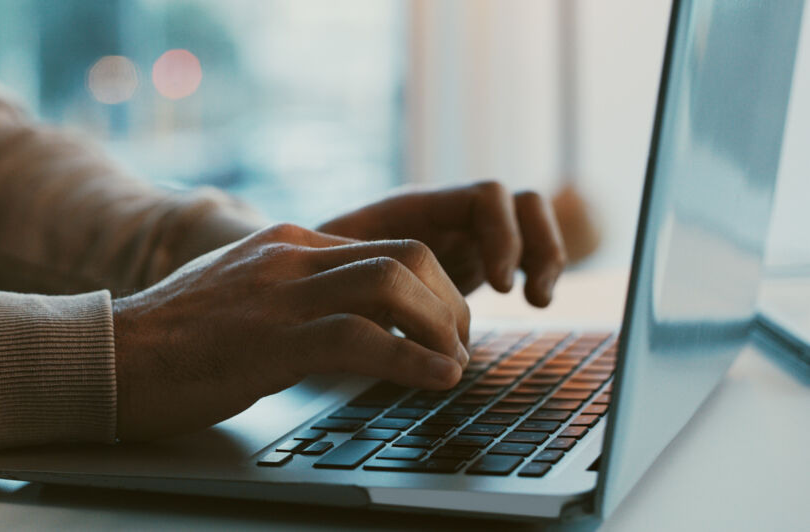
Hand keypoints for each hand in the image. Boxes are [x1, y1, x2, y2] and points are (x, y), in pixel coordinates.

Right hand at [113, 223, 470, 439]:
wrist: (108, 356)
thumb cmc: (172, 339)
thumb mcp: (241, 294)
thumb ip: (291, 291)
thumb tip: (344, 316)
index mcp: (287, 243)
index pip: (387, 245)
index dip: (433, 286)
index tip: (445, 325)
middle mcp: (290, 257)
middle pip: (406, 254)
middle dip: (449, 302)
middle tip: (458, 345)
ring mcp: (279, 295)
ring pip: (393, 285)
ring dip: (441, 327)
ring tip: (454, 364)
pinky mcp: (270, 340)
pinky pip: (363, 338)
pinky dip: (412, 360)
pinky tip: (436, 380)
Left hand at [317, 181, 566, 306]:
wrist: (304, 276)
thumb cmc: (311, 270)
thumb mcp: (331, 268)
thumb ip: (358, 271)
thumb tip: (375, 294)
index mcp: (415, 207)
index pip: (484, 197)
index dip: (502, 236)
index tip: (500, 286)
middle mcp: (446, 213)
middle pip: (519, 203)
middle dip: (535, 244)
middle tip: (524, 296)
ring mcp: (462, 234)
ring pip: (528, 222)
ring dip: (545, 255)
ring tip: (537, 300)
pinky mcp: (470, 260)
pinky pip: (522, 251)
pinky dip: (535, 270)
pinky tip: (531, 302)